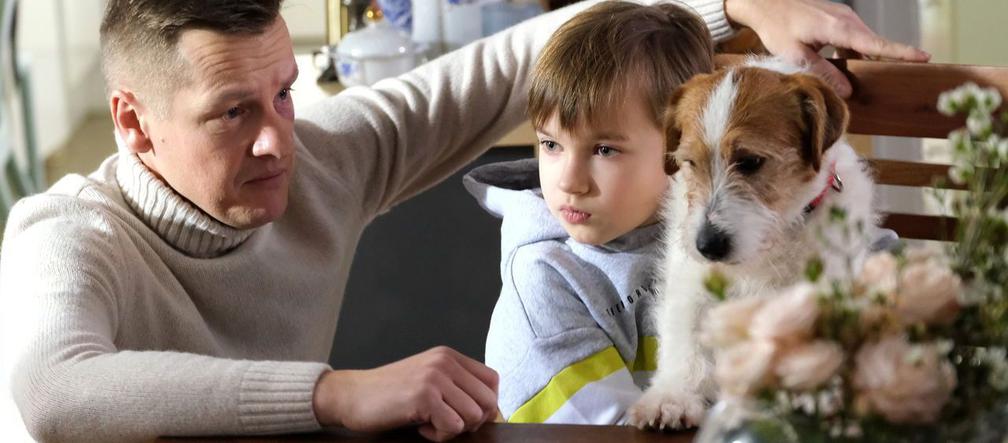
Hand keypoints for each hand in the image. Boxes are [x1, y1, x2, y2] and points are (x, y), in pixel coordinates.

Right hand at [312, 346, 498, 441]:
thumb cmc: (389, 394)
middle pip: (488, 401)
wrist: (352, 395)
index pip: (492, 380)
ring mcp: (435, 377)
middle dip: (473, 421)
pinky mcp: (424, 396)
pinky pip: (453, 427)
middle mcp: (445, 362)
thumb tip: (491, 411)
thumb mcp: (428, 379)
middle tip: (447, 424)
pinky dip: (439, 435)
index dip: (486, 405)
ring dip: (453, 429)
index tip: (467, 417)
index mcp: (448, 356)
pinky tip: (421, 427)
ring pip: (473, 416)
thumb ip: (456, 386)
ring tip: (430, 423)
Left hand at [724, 0, 930, 96]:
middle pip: (873, 44)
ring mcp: (844, 17)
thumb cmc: (778, 28)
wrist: (767, 4)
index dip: (901, 52)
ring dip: (861, 59)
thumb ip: (822, 72)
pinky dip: (851, 52)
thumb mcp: (796, 55)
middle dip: (884, 61)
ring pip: (862, 43)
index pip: (876, 43)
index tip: (924, 57)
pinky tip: (840, 65)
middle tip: (895, 79)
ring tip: (861, 77)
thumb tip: (847, 90)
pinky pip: (852, 38)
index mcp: (838, 27)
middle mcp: (847, 19)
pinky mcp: (839, 18)